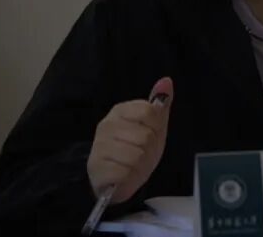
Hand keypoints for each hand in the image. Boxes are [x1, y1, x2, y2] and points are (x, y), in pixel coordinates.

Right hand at [87, 77, 173, 203]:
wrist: (118, 180)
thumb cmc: (137, 149)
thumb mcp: (154, 127)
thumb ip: (160, 105)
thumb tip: (166, 81)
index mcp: (120, 111)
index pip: (150, 112)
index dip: (157, 128)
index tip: (150, 135)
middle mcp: (106, 125)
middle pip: (146, 136)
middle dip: (150, 151)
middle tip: (142, 155)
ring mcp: (99, 146)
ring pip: (137, 155)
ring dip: (141, 166)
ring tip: (133, 166)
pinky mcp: (96, 168)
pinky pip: (126, 172)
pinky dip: (130, 178)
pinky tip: (124, 176)